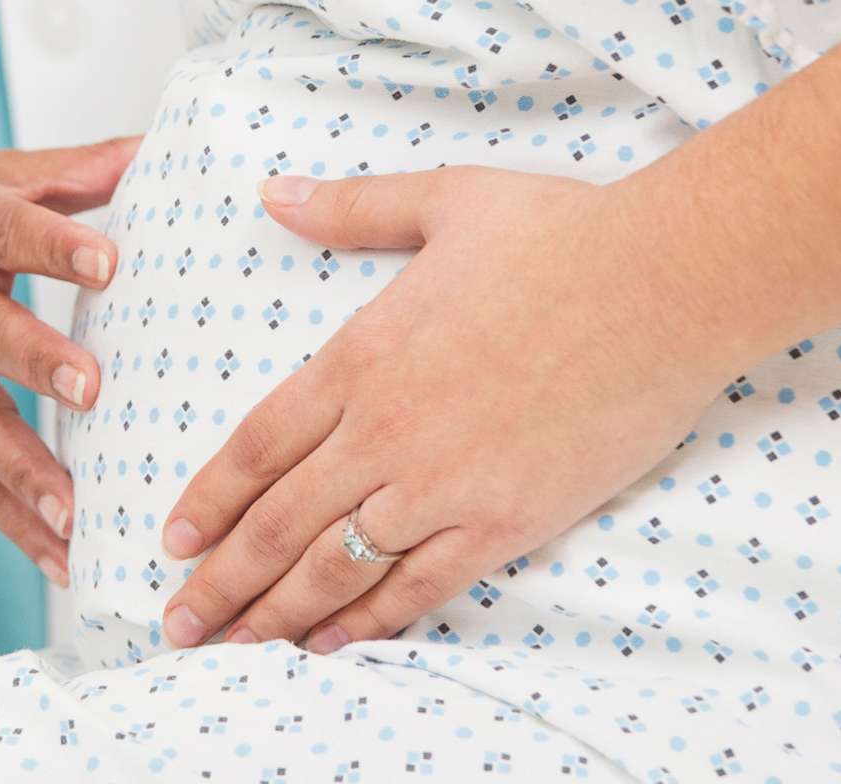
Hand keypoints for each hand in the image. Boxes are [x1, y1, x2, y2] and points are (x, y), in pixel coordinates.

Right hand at [0, 139, 135, 583]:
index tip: (109, 263)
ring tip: (76, 516)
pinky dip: (10, 520)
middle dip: (37, 363)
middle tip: (92, 390)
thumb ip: (70, 170)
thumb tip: (155, 149)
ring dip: (25, 472)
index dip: (56, 245)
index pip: (9, 229)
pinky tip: (62, 559)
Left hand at [155, 166, 733, 651]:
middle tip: (175, 622)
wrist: (666, 284)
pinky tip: (333, 644)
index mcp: (362, 355)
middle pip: (277, 522)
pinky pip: (419, 587)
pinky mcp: (505, 520)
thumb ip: (351, 208)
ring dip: (275, 612)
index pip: (259, 444)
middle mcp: (386, 429)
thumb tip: (276, 193)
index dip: (210, 498)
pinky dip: (369, 622)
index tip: (174, 536)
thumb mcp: (443, 199)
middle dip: (219, 580)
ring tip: (231, 648)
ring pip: (335, 566)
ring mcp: (444, 482)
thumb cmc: (562, 233)